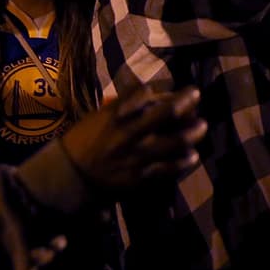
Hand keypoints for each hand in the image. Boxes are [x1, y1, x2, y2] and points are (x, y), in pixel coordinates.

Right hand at [59, 86, 207, 192]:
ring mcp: (135, 156)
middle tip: (197, 96)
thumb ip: (124, 105)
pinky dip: (181, 162)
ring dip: (191, 133)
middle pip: (165, 114)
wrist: (68, 175)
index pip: (146, 96)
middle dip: (185, 103)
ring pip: (172, 142)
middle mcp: (128, 133)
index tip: (186, 91)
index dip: (167, 92)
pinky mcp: (137, 178)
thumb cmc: (83, 141)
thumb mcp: (99, 117)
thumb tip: (152, 95)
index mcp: (116, 116)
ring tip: (201, 127)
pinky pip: (166, 169)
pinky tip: (192, 157)